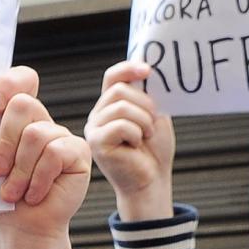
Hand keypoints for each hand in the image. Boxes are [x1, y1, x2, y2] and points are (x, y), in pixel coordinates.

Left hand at [0, 67, 89, 248]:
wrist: (17, 229)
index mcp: (15, 117)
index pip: (20, 80)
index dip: (9, 83)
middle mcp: (39, 121)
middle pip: (23, 104)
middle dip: (5, 140)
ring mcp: (60, 135)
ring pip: (35, 134)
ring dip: (19, 170)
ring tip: (12, 192)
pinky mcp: (77, 152)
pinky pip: (54, 154)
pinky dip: (38, 179)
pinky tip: (34, 195)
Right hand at [85, 61, 175, 221]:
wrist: (152, 180)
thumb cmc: (153, 151)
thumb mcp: (154, 115)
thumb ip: (147, 95)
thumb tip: (149, 69)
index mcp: (111, 105)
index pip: (113, 76)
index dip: (129, 68)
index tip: (149, 70)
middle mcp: (98, 114)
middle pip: (119, 90)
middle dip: (145, 105)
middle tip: (152, 124)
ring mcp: (94, 128)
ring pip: (121, 107)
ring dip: (143, 121)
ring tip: (146, 136)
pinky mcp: (96, 142)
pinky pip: (120, 125)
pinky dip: (136, 134)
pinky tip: (135, 146)